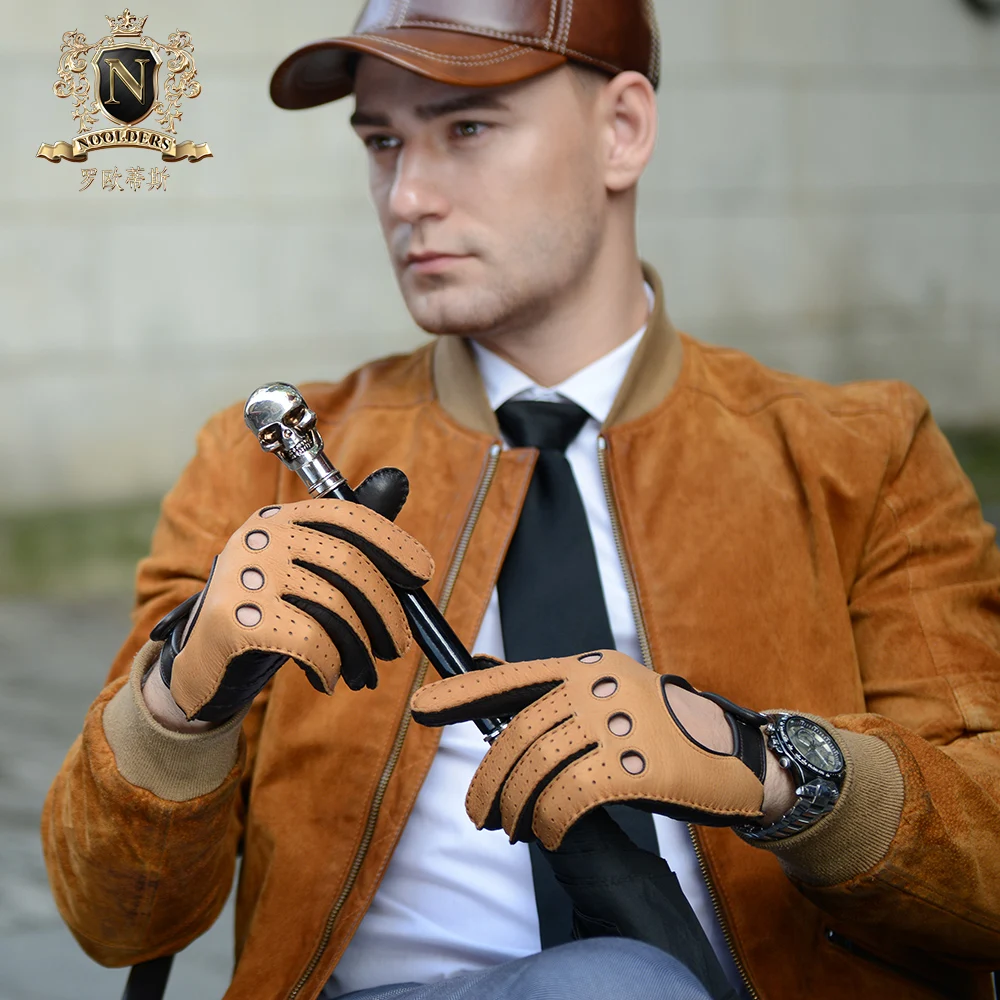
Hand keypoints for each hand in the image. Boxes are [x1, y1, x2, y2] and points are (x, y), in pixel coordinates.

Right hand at [153, 468, 432, 722]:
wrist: (202, 670)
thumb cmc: (267, 616)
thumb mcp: (305, 572)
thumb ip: (348, 536)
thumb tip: (397, 481)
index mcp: (279, 519)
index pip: (347, 515)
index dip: (392, 542)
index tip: (422, 574)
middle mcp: (259, 536)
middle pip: (349, 564)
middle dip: (385, 610)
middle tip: (397, 648)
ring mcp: (243, 573)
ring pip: (334, 607)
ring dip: (362, 649)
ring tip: (366, 673)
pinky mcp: (232, 617)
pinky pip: (310, 639)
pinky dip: (331, 664)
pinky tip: (329, 679)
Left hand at [410, 649, 767, 849]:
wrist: (733, 753)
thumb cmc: (659, 728)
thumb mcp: (608, 694)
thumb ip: (552, 693)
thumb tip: (487, 672)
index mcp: (585, 667)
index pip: (512, 678)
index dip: (462, 694)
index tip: (421, 709)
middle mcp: (598, 687)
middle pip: (517, 735)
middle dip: (489, 782)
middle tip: (480, 815)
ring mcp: (619, 722)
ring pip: (538, 768)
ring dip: (515, 808)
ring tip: (513, 830)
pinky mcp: (639, 765)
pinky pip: (570, 797)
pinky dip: (550, 822)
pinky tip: (551, 834)